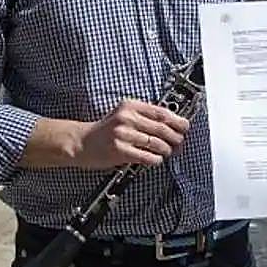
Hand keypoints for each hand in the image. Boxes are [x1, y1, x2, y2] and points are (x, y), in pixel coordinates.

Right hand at [74, 99, 189, 169]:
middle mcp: (127, 118)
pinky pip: (146, 156)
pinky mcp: (120, 151)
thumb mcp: (122, 115)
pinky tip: (156, 159)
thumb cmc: (104, 130)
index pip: (160, 112)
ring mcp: (123, 134)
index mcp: (130, 106)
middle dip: (175, 137)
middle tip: (179, 142)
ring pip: (156, 143)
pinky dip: (155, 159)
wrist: (82, 142)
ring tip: (167, 152)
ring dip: (166, 150)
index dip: (177, 120)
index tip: (185, 125)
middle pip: (161, 128)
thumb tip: (170, 124)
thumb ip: (143, 117)